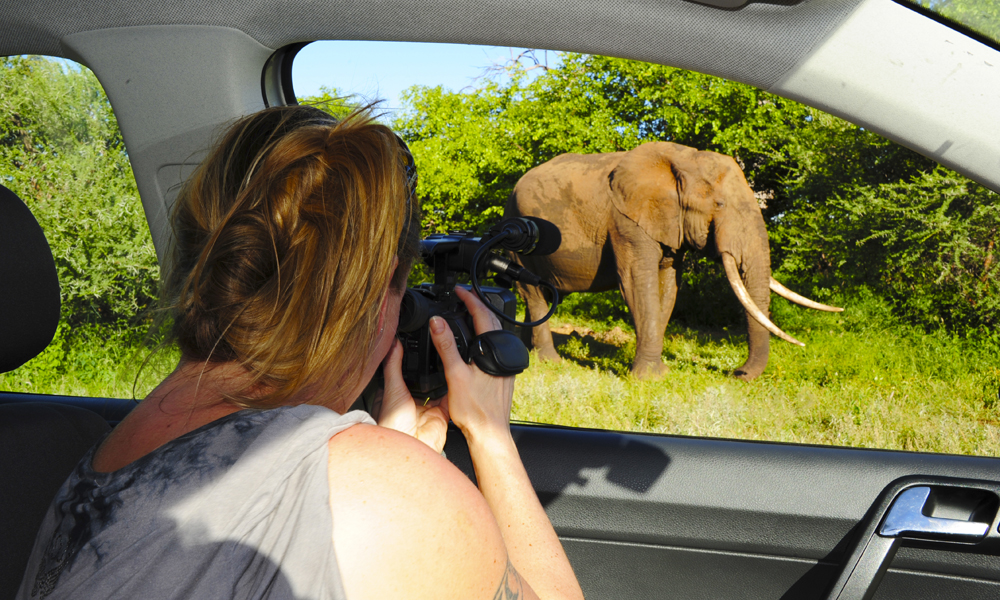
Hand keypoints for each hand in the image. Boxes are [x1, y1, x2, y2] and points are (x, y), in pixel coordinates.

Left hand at [375, 339, 449, 453]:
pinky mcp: (441, 415)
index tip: (417, 344)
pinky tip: (458, 376)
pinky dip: (455, 390)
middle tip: (437, 348)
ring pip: (437, 388)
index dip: (410, 360)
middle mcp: (410, 401)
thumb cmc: (392, 425)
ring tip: (450, 357)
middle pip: (421, 380)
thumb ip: (393, 365)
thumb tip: (393, 344)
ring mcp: (426, 409)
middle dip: (428, 368)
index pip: (402, 372)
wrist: (409, 447)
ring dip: (443, 377)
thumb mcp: (391, 388)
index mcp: (394, 394)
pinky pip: (450, 399)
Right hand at [429, 286, 515, 444]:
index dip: (469, 299)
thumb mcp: (455, 374)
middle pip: (492, 320)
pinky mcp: (504, 372)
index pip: (482, 314)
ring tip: (470, 312)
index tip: (459, 290)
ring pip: (496, 333)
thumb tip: (438, 322)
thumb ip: (446, 346)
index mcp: (492, 349)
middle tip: (464, 296)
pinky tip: (477, 341)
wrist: (490, 432)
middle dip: (477, 305)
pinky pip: (496, 345)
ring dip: (483, 320)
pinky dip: (485, 335)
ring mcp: (505, 363)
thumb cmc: (475, 410)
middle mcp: (502, 353)